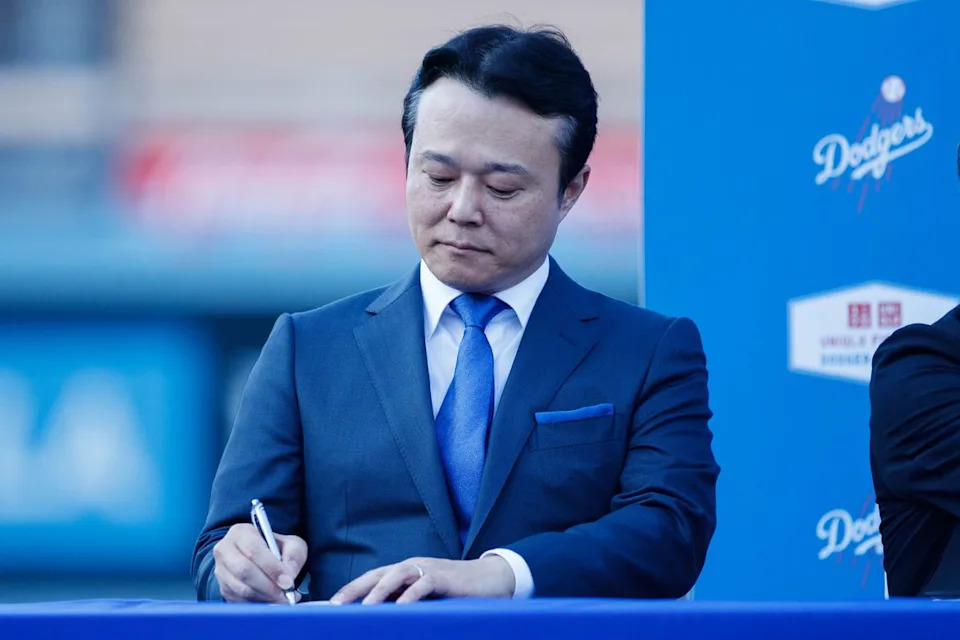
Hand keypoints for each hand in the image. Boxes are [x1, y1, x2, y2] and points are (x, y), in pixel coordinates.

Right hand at [213, 523, 306, 602]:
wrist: (258, 558)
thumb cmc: (275, 549)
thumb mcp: (290, 544)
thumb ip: (294, 556)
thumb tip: (289, 575)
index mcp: (241, 532)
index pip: (254, 550)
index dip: (272, 568)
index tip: (288, 582)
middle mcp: (225, 550)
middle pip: (244, 571)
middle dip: (268, 586)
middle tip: (286, 596)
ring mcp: (221, 571)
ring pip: (241, 589)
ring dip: (264, 598)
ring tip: (282, 600)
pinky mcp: (223, 589)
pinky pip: (239, 601)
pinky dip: (257, 605)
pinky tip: (271, 603)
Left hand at [330, 556, 514, 604]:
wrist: (490, 579)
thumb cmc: (455, 592)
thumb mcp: (426, 598)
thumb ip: (406, 604)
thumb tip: (383, 619)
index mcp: (405, 572)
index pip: (372, 578)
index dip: (351, 590)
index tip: (331, 605)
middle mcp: (413, 567)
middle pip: (378, 574)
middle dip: (355, 589)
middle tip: (336, 605)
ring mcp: (428, 570)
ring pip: (397, 575)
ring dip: (379, 590)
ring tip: (365, 607)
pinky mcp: (445, 577)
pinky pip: (424, 583)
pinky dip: (411, 595)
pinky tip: (401, 607)